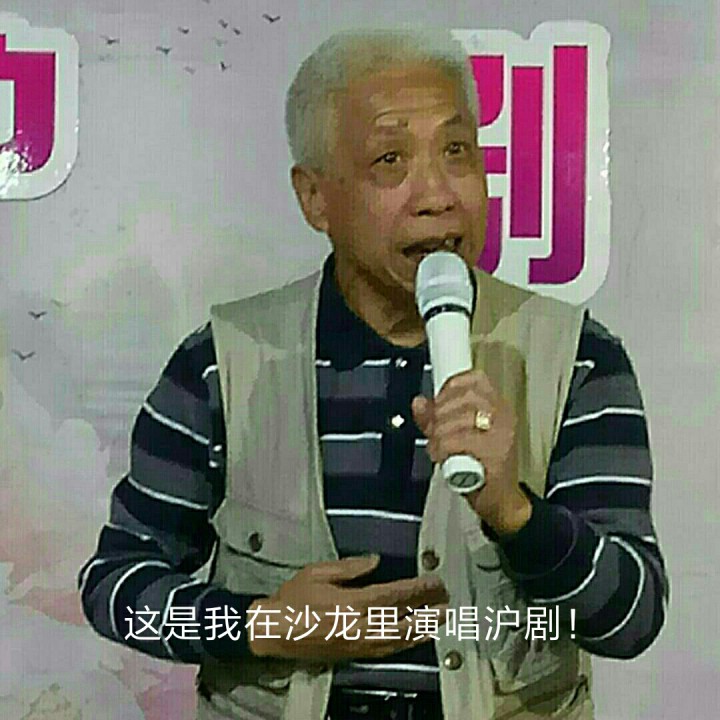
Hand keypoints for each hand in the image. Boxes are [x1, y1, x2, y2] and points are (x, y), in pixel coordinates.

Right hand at [247, 555, 448, 661]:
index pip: (394, 596)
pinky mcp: (353, 655)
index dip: (418, 589)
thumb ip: (349, 567)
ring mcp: (358, 645)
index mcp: (353, 603)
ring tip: (438, 620)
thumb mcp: (317, 572)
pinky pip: (386, 651)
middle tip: (446, 602)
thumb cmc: (292, 599)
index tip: (435, 581)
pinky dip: (404, 644)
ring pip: (398, 640)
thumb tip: (375, 561)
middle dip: (428, 612)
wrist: (272, 632)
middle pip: (404, 621)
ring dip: (421, 630)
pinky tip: (413, 638)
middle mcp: (360, 627)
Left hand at [411, 369, 531, 535]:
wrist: (502, 503)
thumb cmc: (483, 469)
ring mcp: (501, 436)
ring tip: (437, 448)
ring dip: (438, 434)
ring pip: (456, 420)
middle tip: (434, 431)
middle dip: (439, 414)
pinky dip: (442, 449)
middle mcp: (504, 418)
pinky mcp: (494, 456)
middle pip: (463, 398)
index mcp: (499, 408)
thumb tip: (419, 403)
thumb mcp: (458, 437)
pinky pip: (456, 442)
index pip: (475, 380)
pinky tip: (441, 457)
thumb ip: (437, 419)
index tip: (439, 404)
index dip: (450, 389)